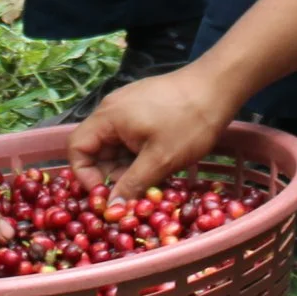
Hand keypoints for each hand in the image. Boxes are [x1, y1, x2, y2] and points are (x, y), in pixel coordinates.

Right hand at [66, 58, 242, 197]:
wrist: (219, 85)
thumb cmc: (188, 122)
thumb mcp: (160, 160)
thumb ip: (132, 185)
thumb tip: (110, 210)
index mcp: (108, 117)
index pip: (77, 148)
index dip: (85, 176)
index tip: (107, 196)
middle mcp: (113, 109)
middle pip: (97, 148)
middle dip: (113, 174)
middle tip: (138, 191)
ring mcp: (130, 106)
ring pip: (117, 145)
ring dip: (130, 167)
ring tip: (155, 178)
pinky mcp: (145, 107)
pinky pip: (132, 136)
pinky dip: (140, 154)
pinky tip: (162, 163)